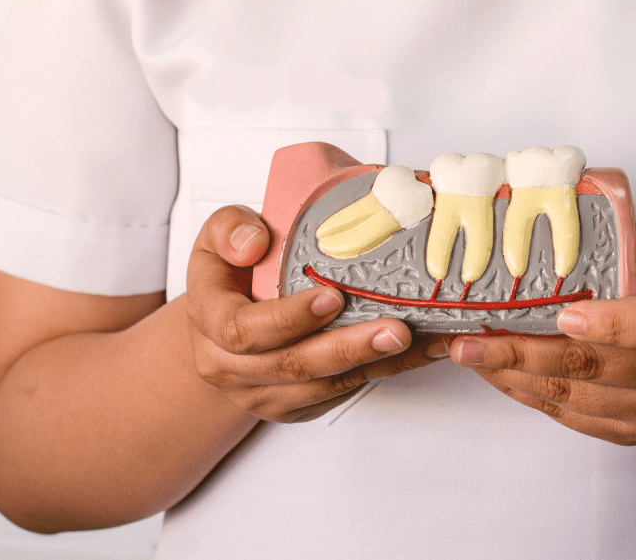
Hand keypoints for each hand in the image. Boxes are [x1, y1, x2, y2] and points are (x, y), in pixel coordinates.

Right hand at [186, 205, 448, 422]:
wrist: (222, 325)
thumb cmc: (229, 274)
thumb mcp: (218, 236)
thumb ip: (230, 228)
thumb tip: (255, 242)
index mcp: (209, 321)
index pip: (243, 330)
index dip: (289, 318)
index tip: (331, 297)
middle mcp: (230, 367)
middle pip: (293, 366)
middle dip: (348, 348)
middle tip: (396, 329)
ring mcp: (264, 393)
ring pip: (325, 385)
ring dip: (379, 364)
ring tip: (422, 341)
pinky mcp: (297, 406)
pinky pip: (345, 392)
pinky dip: (389, 370)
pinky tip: (425, 349)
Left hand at [449, 216, 635, 444]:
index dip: (610, 323)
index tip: (565, 315)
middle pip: (594, 365)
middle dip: (523, 353)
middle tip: (471, 340)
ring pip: (572, 394)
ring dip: (512, 375)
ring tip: (467, 353)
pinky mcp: (627, 431)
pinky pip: (568, 414)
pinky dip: (525, 392)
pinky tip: (494, 371)